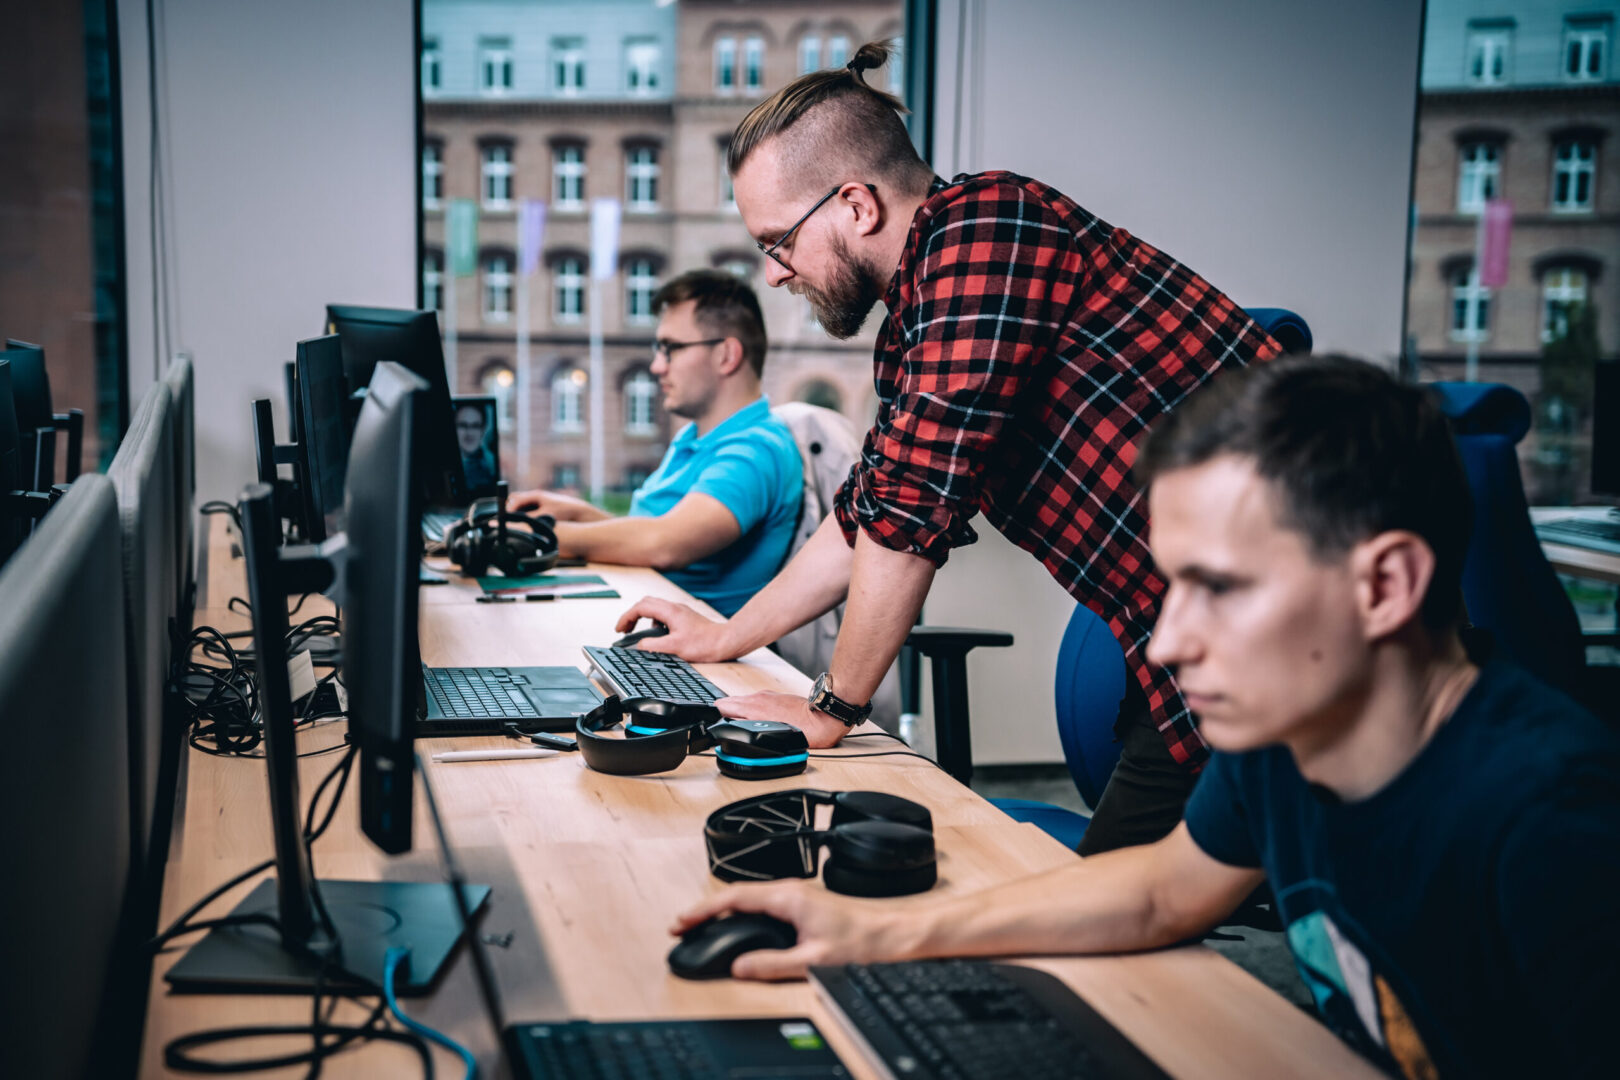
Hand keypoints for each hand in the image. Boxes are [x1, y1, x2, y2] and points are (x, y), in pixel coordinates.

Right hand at [506, 488, 598, 521]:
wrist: (579, 512)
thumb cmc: (564, 511)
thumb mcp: (544, 516)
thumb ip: (529, 519)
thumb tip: (516, 523)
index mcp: (535, 495)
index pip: (515, 499)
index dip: (508, 509)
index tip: (503, 519)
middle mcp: (536, 496)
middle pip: (516, 500)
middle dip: (510, 510)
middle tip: (506, 521)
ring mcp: (539, 501)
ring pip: (522, 505)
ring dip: (517, 513)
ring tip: (514, 524)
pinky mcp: (542, 507)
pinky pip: (528, 510)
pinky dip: (524, 516)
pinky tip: (526, 525)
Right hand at [615, 597, 737, 662]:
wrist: (726, 641)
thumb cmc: (705, 644)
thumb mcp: (674, 648)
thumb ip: (652, 646)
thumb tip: (639, 645)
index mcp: (669, 611)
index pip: (640, 608)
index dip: (626, 618)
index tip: (619, 630)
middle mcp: (674, 608)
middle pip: (646, 603)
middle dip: (632, 615)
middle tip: (625, 630)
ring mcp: (680, 612)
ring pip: (655, 608)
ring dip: (643, 618)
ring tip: (639, 633)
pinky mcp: (685, 618)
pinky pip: (664, 615)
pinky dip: (655, 622)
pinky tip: (659, 636)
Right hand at [670, 881, 905, 980]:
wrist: (888, 936)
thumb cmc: (860, 942)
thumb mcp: (812, 960)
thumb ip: (773, 964)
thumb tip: (740, 967)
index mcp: (788, 898)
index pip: (734, 897)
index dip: (704, 909)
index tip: (683, 921)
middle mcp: (790, 891)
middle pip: (736, 894)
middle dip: (705, 909)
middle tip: (681, 926)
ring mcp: (795, 896)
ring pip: (747, 898)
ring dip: (721, 910)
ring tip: (699, 926)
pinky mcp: (800, 904)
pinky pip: (760, 903)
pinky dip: (739, 912)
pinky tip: (733, 925)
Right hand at [717, 692, 847, 748]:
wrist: (825, 716)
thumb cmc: (808, 729)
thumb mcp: (774, 737)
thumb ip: (751, 734)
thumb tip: (734, 735)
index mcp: (754, 707)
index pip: (721, 706)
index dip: (713, 716)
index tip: (710, 725)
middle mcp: (758, 698)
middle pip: (729, 703)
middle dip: (722, 715)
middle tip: (721, 729)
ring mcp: (767, 696)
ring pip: (742, 703)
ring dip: (736, 713)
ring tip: (737, 728)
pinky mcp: (775, 698)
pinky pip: (754, 703)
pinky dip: (749, 711)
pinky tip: (755, 722)